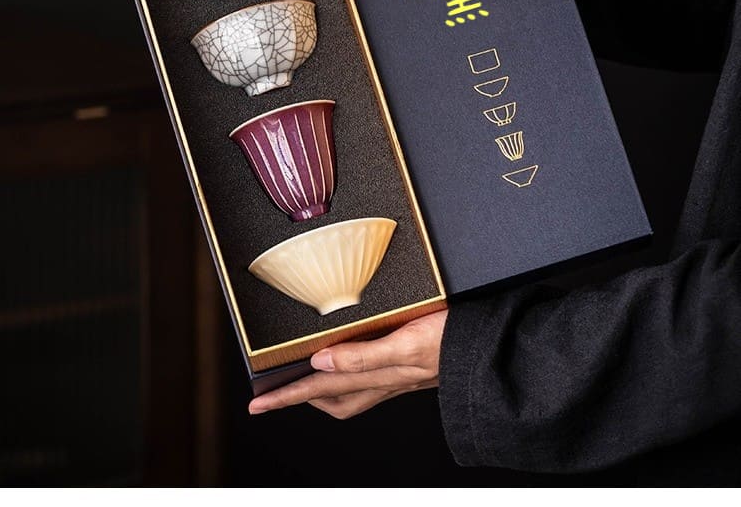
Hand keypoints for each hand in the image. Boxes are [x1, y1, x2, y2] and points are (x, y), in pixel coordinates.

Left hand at [248, 308, 447, 419]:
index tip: (257, 403)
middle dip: (299, 399)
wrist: (491, 350)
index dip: (286, 395)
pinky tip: (352, 362)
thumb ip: (363, 356)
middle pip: (330, 399)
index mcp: (377, 376)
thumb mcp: (406, 345)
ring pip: (349, 394)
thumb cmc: (453, 343)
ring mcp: (398, 376)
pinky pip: (370, 381)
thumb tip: (320, 363)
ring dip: (323, 392)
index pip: (319, 389)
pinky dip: (351, 376)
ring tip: (305, 381)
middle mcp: (384, 381)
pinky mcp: (410, 367)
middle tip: (272, 394)